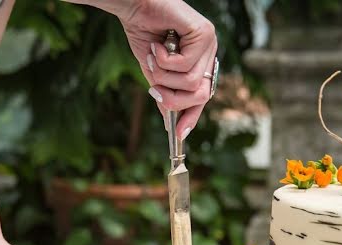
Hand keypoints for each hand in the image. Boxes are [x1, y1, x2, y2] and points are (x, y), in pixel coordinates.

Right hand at [117, 0, 217, 138]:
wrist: (132, 5)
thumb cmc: (143, 31)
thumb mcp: (153, 70)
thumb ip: (164, 91)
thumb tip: (168, 119)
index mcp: (200, 61)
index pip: (202, 95)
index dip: (191, 116)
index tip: (179, 134)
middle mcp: (209, 51)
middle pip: (200, 95)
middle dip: (173, 98)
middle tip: (153, 89)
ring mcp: (209, 42)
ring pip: (191, 82)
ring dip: (164, 75)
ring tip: (152, 57)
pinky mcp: (204, 32)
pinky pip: (186, 65)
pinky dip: (164, 60)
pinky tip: (158, 44)